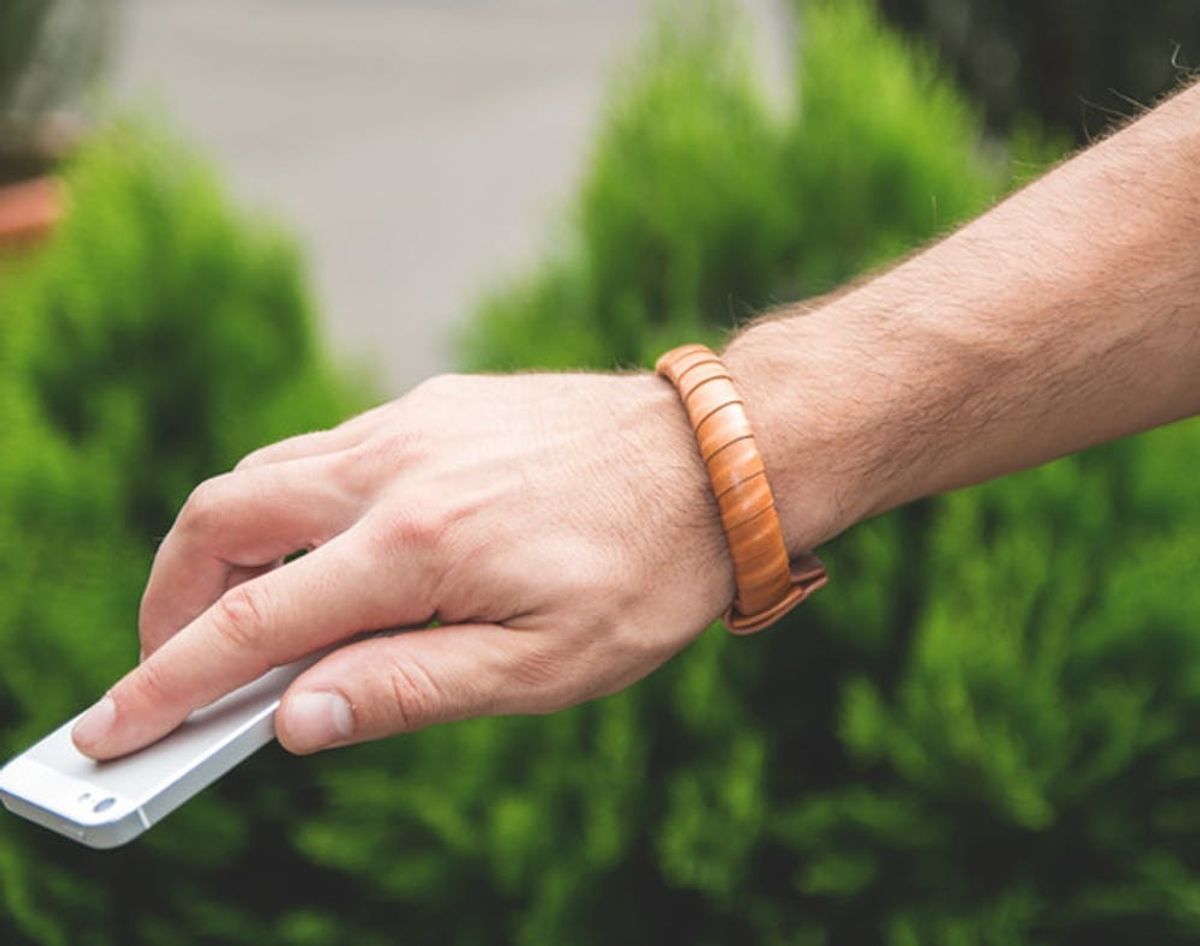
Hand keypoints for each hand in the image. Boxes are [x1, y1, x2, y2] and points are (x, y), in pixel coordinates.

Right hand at [72, 373, 734, 755]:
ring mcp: (412, 420)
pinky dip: (295, 506)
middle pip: (221, 517)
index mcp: (417, 544)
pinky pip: (328, 450)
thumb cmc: (647, 572)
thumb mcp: (544, 666)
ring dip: (230, 545)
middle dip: (171, 596)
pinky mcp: (436, 403)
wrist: (718, 460)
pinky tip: (336, 552)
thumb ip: (409, 689)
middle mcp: (395, 465)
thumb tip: (294, 717)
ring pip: (267, 472)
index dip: (166, 684)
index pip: (249, 623)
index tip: (110, 728)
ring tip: (252, 615)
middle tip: (175, 664)